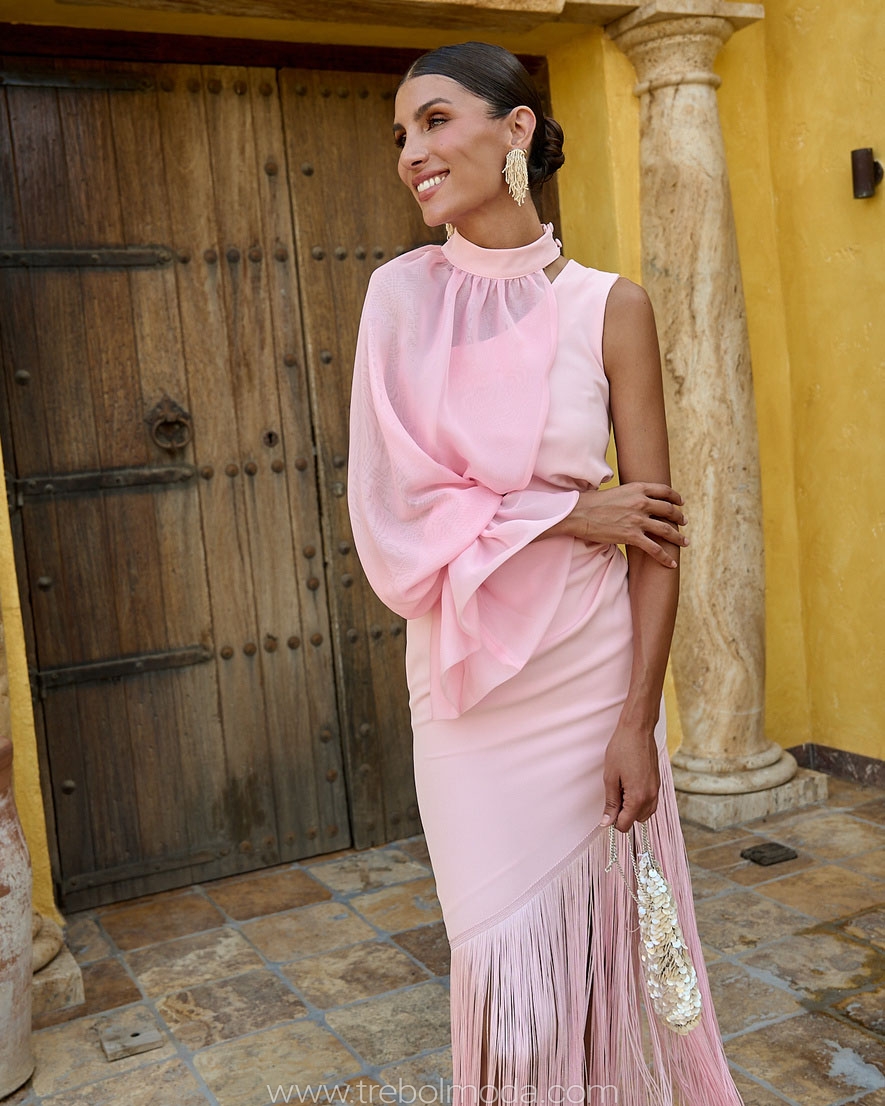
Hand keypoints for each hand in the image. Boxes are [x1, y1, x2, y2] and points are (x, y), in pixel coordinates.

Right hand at [566, 483, 686, 567]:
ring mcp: (638, 520)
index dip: (675, 497)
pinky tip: (672, 563)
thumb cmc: (592, 502)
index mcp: (637, 488)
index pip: (664, 490)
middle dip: (679, 517)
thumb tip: (634, 501)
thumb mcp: (616, 491)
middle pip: (668, 510)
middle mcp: (641, 502)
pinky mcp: (632, 536)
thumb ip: (629, 495)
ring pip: (666, 530)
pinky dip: (665, 557)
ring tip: (684, 542)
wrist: (579, 513)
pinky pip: (654, 549)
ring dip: (678, 537)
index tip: (680, 502)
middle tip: (684, 522)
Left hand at [598, 724, 660, 833]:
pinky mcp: (657, 783)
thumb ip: (611, 802)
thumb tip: (606, 821)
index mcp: (638, 798)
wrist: (638, 730)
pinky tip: (630, 785)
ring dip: (633, 808)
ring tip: (622, 790)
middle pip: (637, 821)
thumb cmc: (622, 749)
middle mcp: (650, 797)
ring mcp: (656, 790)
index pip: (625, 825)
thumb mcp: (610, 777)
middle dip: (624, 814)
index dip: (613, 821)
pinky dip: (641, 800)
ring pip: (646, 812)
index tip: (607, 810)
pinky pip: (651, 801)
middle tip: (614, 796)